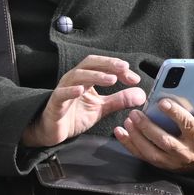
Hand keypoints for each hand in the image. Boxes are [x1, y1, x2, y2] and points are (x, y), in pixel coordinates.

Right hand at [20, 55, 144, 147]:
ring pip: (77, 75)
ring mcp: (63, 89)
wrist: (53, 131)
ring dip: (95, 75)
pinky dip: (71, 90)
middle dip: (108, 64)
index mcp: (86, 79)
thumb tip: (140, 94)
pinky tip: (81, 90)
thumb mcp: (101, 108)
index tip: (134, 78)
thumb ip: (119, 100)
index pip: (103, 66)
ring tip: (112, 79)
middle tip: (124, 68)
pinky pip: (62, 94)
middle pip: (90, 63)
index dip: (119, 69)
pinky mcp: (55, 103)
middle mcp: (74, 80)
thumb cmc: (74, 116)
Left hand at [115, 96, 193, 172]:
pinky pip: (142, 156)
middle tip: (135, 113)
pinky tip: (120, 132)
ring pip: (151, 152)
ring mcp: (171, 162)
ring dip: (137, 137)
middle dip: (148, 127)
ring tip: (128, 121)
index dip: (175, 114)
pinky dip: (129, 145)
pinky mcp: (160, 165)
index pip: (188, 126)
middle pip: (165, 141)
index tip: (162, 102)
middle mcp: (184, 153)